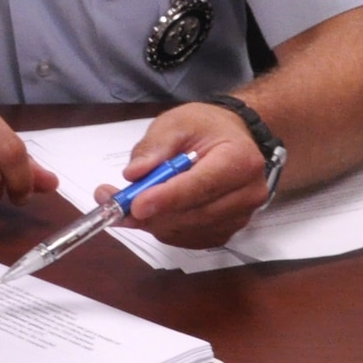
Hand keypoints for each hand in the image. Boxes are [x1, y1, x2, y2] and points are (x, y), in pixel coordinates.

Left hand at [95, 101, 268, 247]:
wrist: (232, 138)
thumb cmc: (205, 128)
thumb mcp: (177, 123)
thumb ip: (154, 147)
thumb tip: (134, 175)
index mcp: (240, 160)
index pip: (202, 186)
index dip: (167, 198)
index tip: (136, 205)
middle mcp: (247, 193)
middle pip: (195, 214)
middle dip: (152, 213)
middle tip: (115, 204)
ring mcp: (241, 216)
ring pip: (189, 230)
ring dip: (154, 222)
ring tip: (126, 204)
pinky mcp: (228, 230)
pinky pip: (191, 239)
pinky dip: (165, 229)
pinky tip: (150, 212)